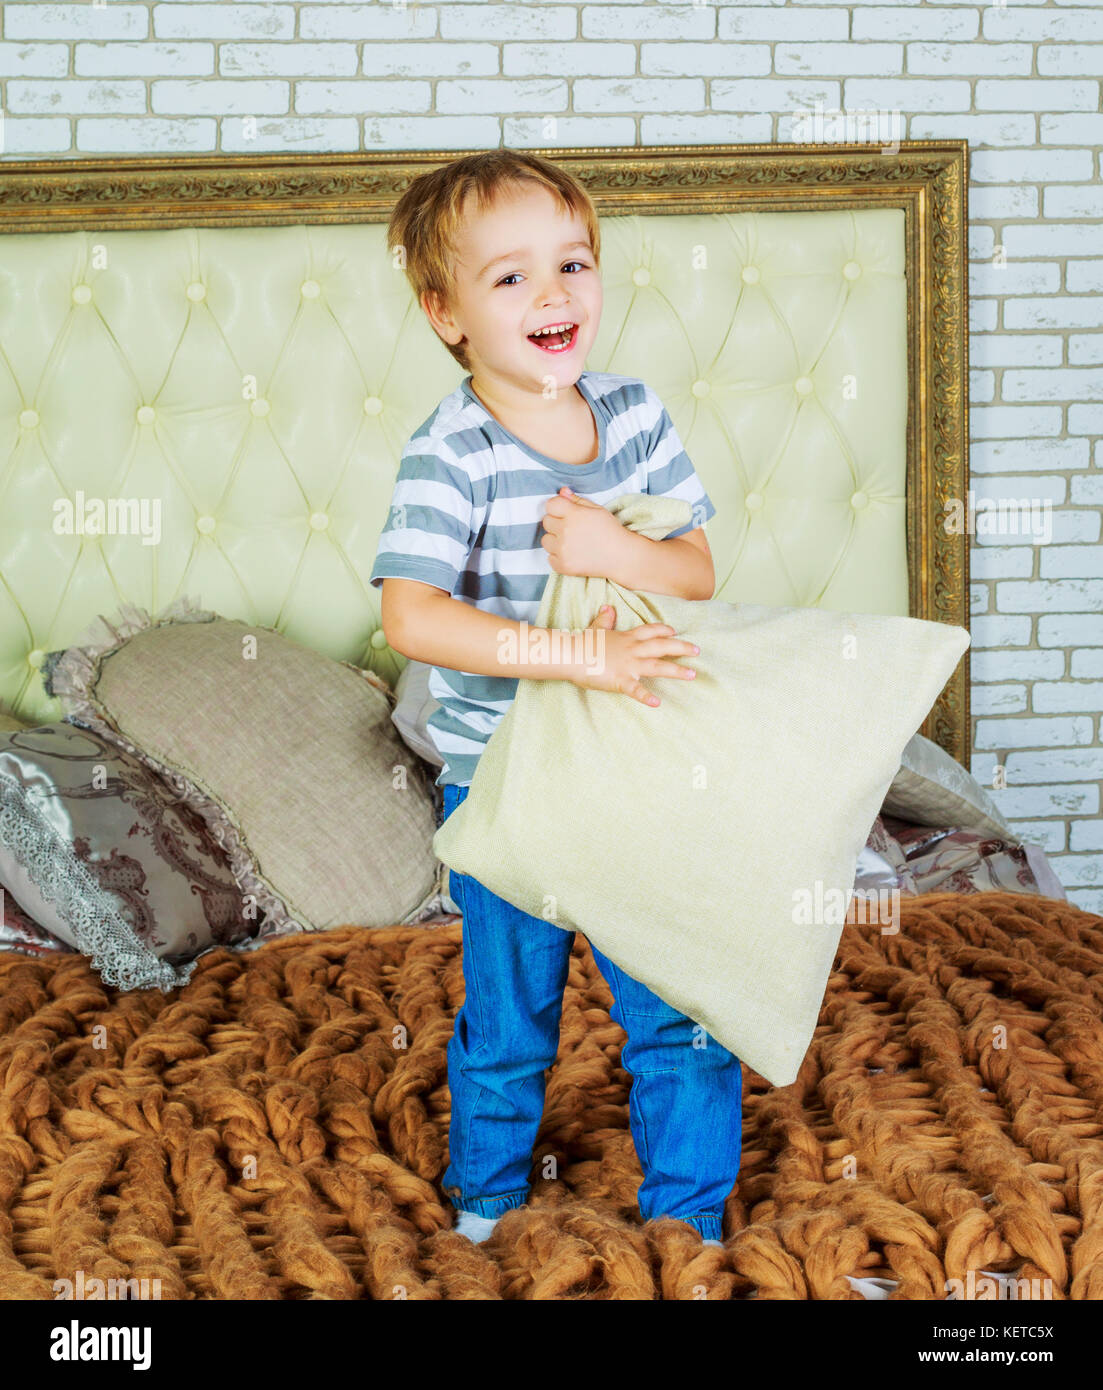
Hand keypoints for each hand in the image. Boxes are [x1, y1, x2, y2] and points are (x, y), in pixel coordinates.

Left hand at [541, 487, 633, 578]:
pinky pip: (550, 558)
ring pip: (545, 540)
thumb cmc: (610, 531)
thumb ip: (577, 500)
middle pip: (546, 522)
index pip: (550, 505)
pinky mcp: (563, 566)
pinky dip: (558, 557)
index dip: (558, 508)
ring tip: (572, 542)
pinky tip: (572, 554)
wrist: (621, 556)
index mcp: (574, 514)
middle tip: (573, 529)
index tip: (566, 513)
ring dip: (555, 540)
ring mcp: (563, 550)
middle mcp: (566, 531)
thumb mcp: (597, 510)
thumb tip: (562, 491)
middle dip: (557, 523)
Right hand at [571, 603, 698, 707]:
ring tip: (692, 674)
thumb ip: (605, 620)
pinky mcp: (619, 680)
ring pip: (657, 666)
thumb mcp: (596, 628)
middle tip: (698, 651)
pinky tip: (657, 703)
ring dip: (676, 670)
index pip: (650, 631)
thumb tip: (608, 608)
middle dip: (681, 648)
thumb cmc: (582, 643)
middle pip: (661, 646)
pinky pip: (635, 690)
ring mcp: (628, 665)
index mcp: (627, 638)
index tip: (674, 631)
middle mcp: (632, 650)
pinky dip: (646, 697)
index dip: (663, 630)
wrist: (570, 654)